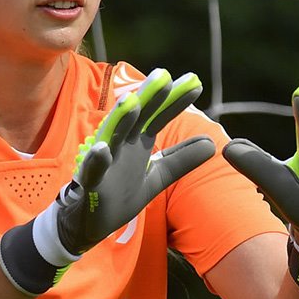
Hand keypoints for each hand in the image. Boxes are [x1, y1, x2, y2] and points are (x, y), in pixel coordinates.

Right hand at [0, 69, 215, 295]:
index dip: (175, 102)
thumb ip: (181, 160)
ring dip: (120, 120)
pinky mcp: (88, 183)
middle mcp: (120, 146)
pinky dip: (96, 160)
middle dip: (148, 97)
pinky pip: (91, 171)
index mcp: (137, 143)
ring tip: (132, 102)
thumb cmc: (119, 194)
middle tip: (163, 76)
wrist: (86, 223)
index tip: (196, 83)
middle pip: (136, 118)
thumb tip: (212, 143)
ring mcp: (103, 162)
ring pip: (111, 137)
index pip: (158, 117)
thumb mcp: (157, 177)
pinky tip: (102, 150)